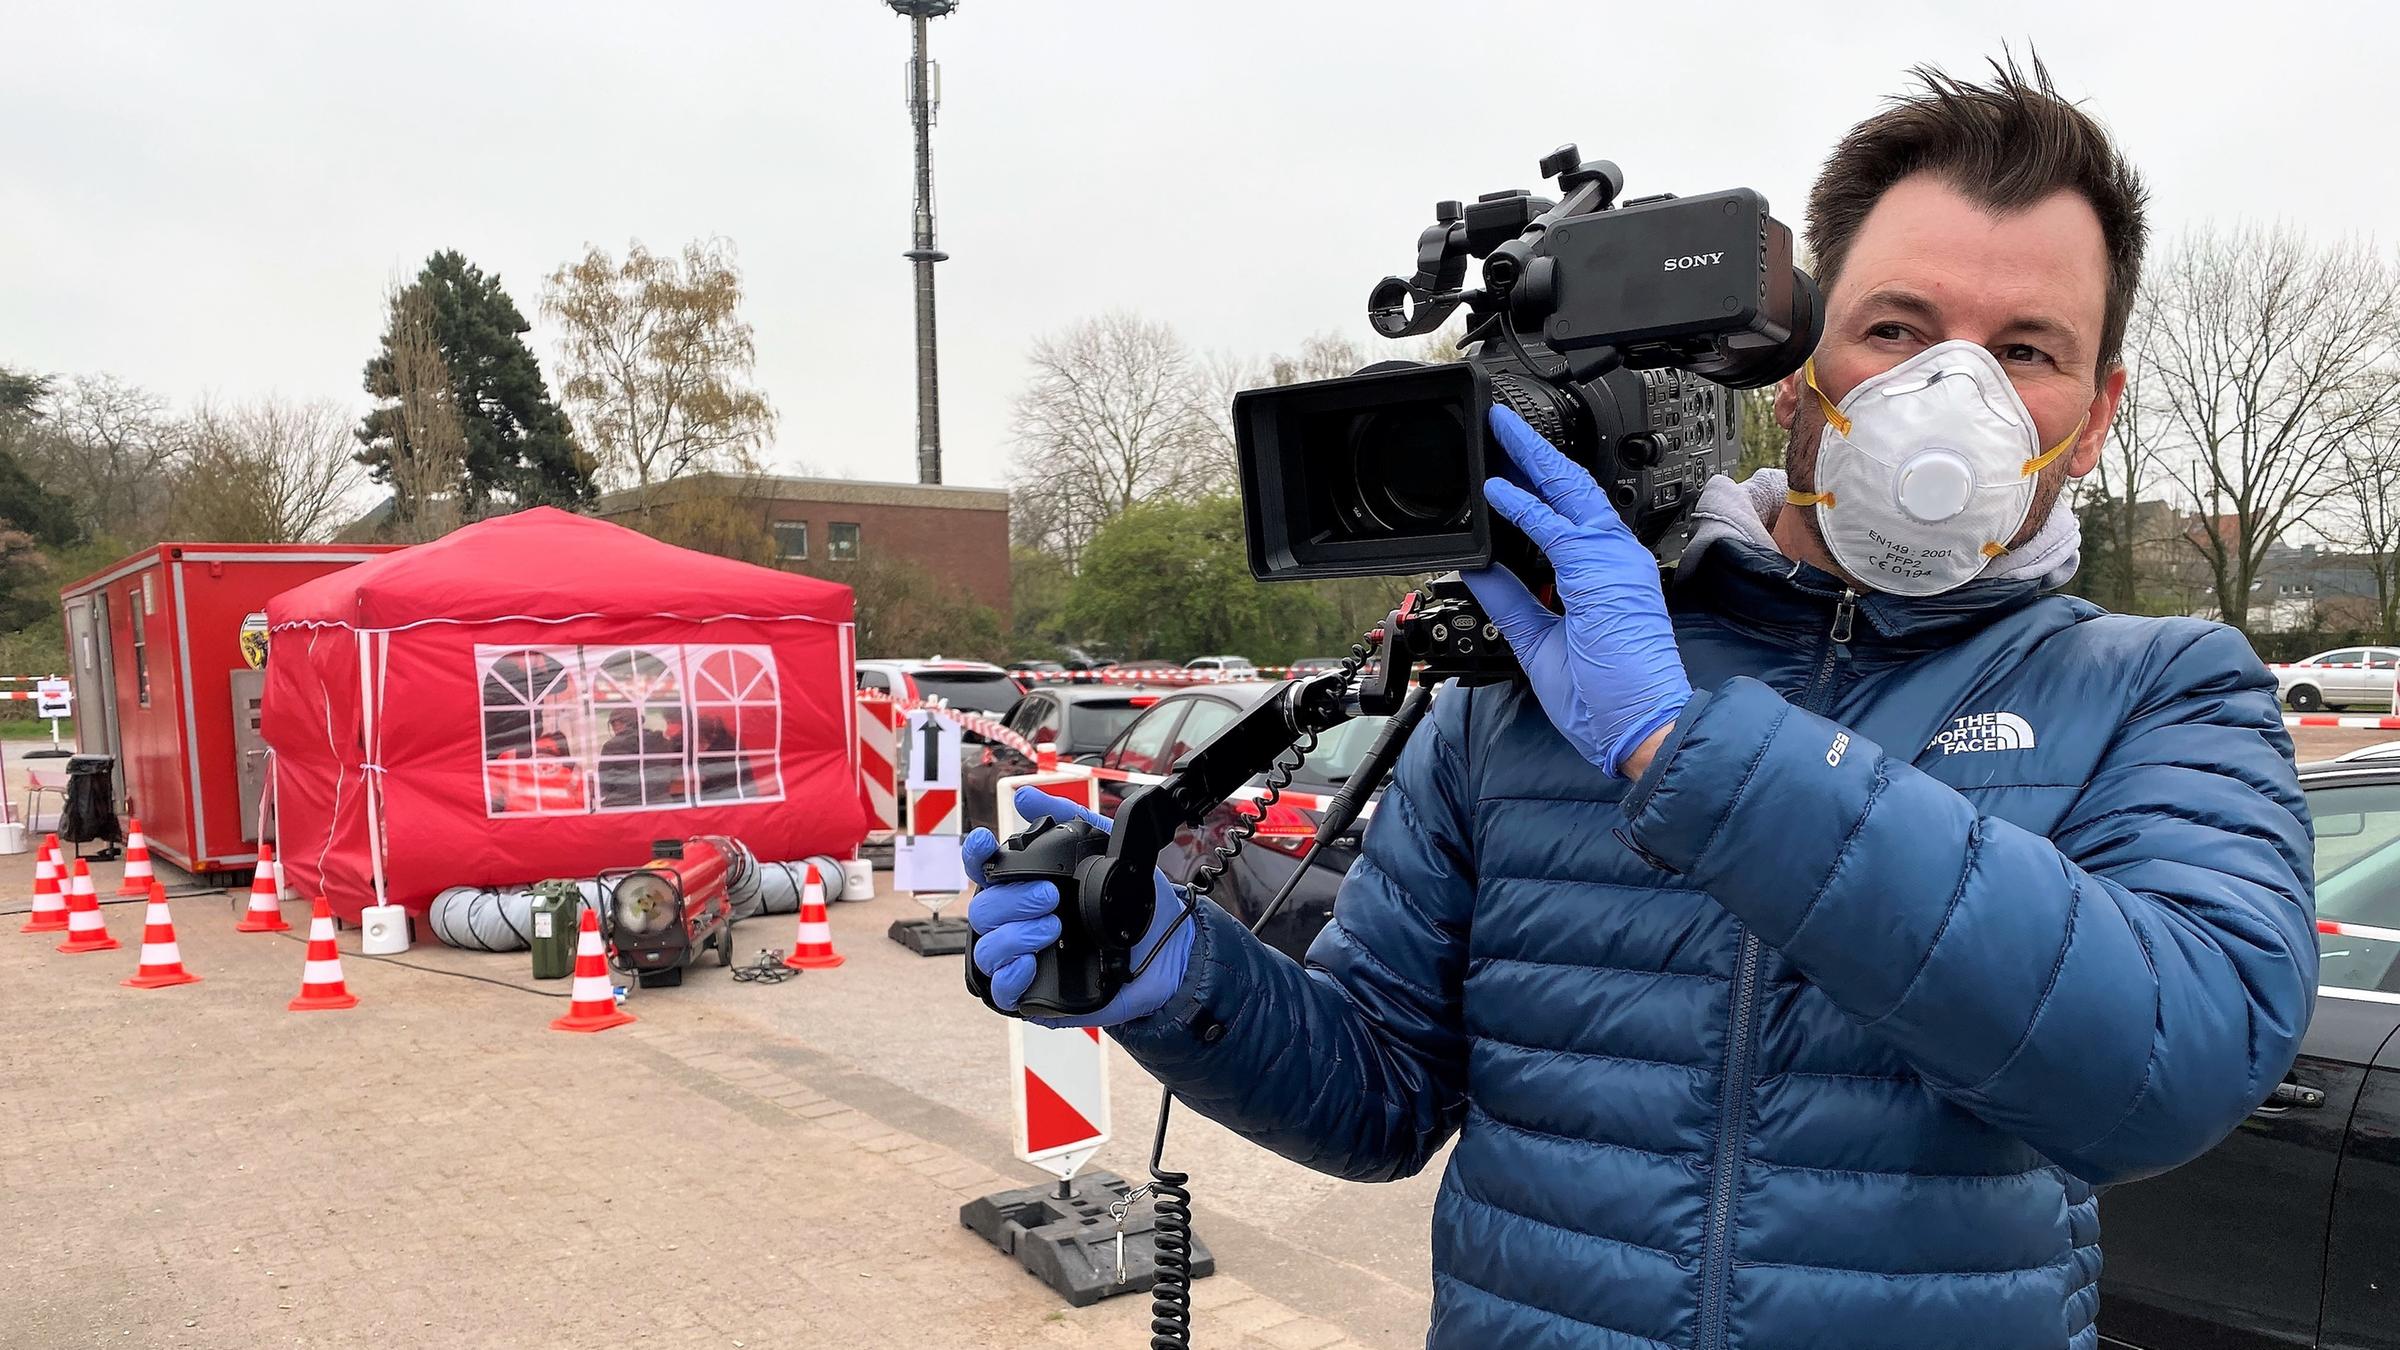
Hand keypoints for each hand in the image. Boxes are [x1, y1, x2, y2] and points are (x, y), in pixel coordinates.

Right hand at [961, 785, 1196, 1027]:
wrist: (1170, 946)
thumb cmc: (1135, 901)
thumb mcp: (1109, 847)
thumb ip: (1070, 819)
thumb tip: (1026, 798)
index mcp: (1027, 886)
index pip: (983, 870)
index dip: (975, 855)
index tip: (986, 842)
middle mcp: (1019, 922)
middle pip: (983, 910)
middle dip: (1012, 900)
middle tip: (1050, 896)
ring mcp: (1025, 959)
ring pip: (987, 950)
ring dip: (1014, 935)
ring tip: (1051, 927)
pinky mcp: (1037, 995)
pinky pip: (999, 992)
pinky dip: (1010, 977)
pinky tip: (1031, 964)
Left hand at [1462, 405, 1691, 777]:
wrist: (1641, 726)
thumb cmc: (1607, 696)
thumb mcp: (1538, 639)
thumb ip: (1510, 598)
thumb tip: (1479, 566)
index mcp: (1607, 574)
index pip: (1571, 515)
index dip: (1540, 486)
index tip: (1512, 467)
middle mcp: (1616, 558)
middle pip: (1572, 489)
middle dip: (1534, 454)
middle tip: (1501, 426)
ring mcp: (1612, 560)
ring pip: (1569, 491)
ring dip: (1530, 459)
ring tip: (1498, 433)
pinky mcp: (1600, 571)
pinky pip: (1553, 527)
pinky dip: (1522, 506)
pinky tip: (1496, 489)